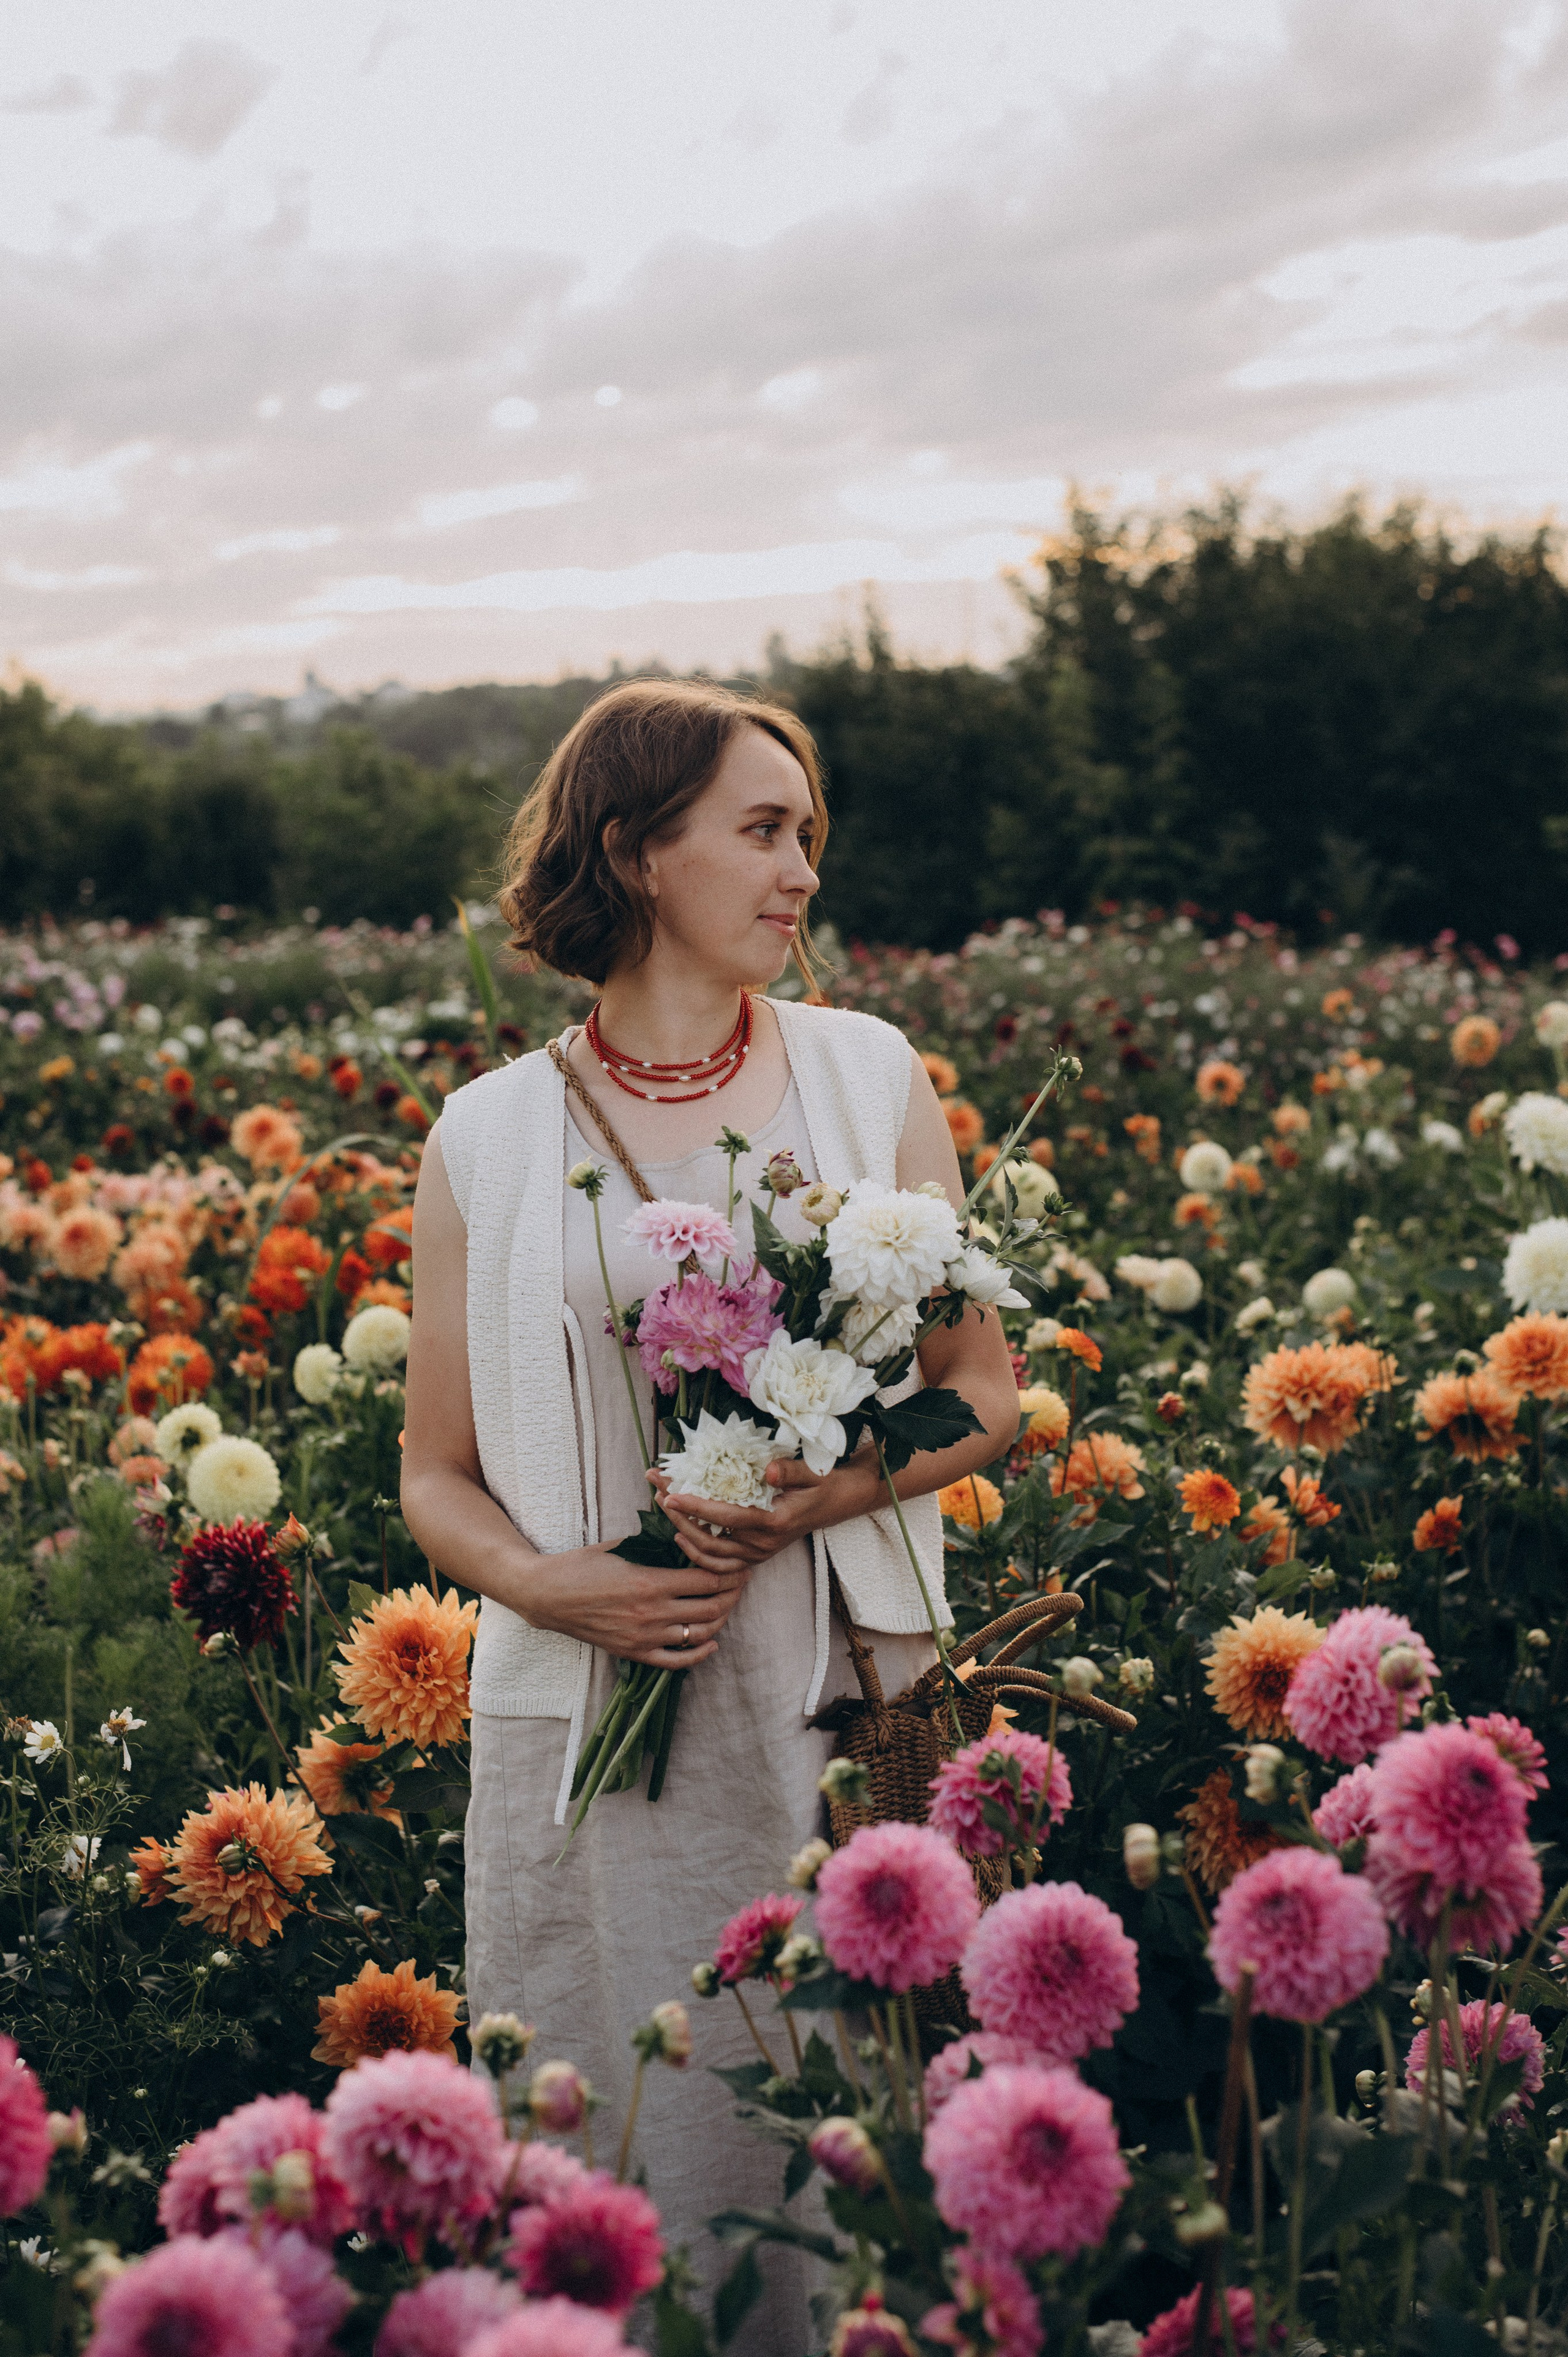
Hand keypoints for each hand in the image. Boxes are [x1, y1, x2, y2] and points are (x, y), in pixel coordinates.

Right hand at [511, 1540, 751, 1668]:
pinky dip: (699, 1654)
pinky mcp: (634, 1653)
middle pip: (710, 1608)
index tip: (739, 1564)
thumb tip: (688, 1537)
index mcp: (651, 1582)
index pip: (707, 1580)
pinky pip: (676, 1660)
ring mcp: (644, 1637)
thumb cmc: (584, 1564)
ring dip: (720, 1620)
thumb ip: (657, 1545)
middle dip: (732, 1594)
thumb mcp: (623, 1546)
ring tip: (726, 1605)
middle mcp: (652, 1613)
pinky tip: (712, 1642)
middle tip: (740, 1582)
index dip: (729, 1572)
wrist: (549, 1595)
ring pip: (699, 1634)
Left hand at [649, 1455, 880, 1574]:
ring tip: (662, 1507)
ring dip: (682, 1532)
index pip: (726, 1517)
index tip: (670, 1493)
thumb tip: (770, 1470)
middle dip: (678, 1516)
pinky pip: (719, 1565)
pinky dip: (697, 1553)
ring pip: (710, 1556)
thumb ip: (790, 1470)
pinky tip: (681, 1534)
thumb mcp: (813, 1472)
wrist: (837, 1504)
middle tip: (657, 1489)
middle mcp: (762, 1545)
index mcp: (773, 1523)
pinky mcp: (754, 1557)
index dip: (696, 1507)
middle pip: (709, 1540)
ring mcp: (757, 1555)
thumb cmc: (822, 1484)